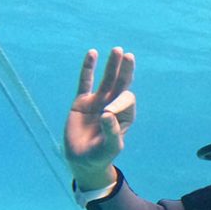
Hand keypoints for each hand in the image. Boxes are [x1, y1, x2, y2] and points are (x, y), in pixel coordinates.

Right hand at [64, 47, 135, 189]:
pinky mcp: (82, 101)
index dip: (119, 102)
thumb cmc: (99, 156)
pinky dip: (89, 68)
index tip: (106, 114)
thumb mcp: (109, 148)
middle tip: (129, 55)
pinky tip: (92, 53)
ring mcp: (97, 101)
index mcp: (124, 116)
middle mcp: (113, 106)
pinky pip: (85, 81)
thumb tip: (107, 114)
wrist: (81, 160)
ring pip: (106, 79)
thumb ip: (111, 133)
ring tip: (117, 50)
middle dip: (125, 70)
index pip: (126, 100)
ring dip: (112, 65)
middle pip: (121, 84)